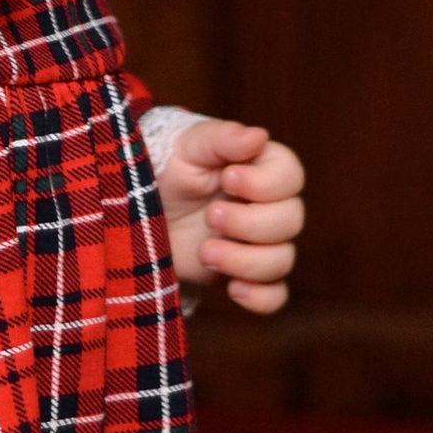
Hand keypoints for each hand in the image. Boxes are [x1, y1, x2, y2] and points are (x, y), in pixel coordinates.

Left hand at [157, 118, 304, 313]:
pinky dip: (260, 297)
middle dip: (250, 223)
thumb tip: (260, 135)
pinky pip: (274, 296)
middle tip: (210, 216)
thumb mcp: (187, 147)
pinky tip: (233, 289)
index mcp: (262, 168)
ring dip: (246, 261)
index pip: (290, 176)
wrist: (141, 210)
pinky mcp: (246, 276)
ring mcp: (261, 244)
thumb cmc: (169, 169)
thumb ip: (222, 138)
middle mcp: (270, 206)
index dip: (265, 184)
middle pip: (291, 221)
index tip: (228, 179)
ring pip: (282, 260)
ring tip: (206, 252)